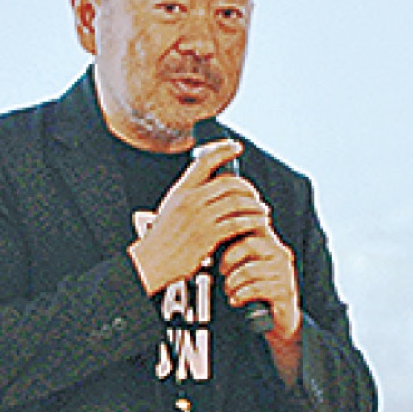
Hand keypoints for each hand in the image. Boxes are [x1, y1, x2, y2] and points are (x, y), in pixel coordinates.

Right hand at [127, 140, 270, 295]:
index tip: (236, 147)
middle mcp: (190, 201)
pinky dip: (252, 222)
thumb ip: (188, 200)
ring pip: (236, 202)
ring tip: (262, 211)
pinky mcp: (207, 236)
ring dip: (254, 206)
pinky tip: (257, 225)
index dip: (222, 150)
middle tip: (255, 196)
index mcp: (180, 192)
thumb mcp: (168, 211)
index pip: (203, 162)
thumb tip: (208, 192)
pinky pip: (237, 223)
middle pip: (228, 182)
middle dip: (248, 187)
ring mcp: (199, 218)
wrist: (150, 264)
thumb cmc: (160, 242)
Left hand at [218, 225, 301, 344]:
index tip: (220, 251)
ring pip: (249, 269)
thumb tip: (211, 237)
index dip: (231, 235)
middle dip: (229, 260)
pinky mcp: (284, 291)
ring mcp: (284, 272)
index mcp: (272, 243)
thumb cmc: (261, 289)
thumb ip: (238, 250)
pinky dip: (240, 296)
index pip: (251, 227)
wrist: (284, 318)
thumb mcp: (251, 265)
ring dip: (232, 283)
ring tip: (230, 291)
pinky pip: (256, 288)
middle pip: (249, 244)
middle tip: (223, 273)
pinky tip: (236, 300)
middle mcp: (280, 253)